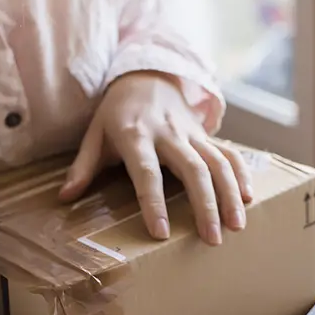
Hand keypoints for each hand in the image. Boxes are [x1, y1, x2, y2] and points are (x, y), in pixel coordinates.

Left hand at [59, 71, 252, 245]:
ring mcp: (192, 132)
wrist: (146, 76)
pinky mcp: (207, 134)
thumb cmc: (116, 113)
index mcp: (135, 135)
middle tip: (212, 239)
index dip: (153, 203)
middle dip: (206, 205)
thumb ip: (82, 166)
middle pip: (194, 169)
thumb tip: (65, 197)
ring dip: (230, 195)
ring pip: (219, 162)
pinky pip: (230, 152)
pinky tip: (250, 199)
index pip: (146, 172)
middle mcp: (168, 133)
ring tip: (237, 226)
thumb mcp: (94, 135)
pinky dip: (242, 174)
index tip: (162, 233)